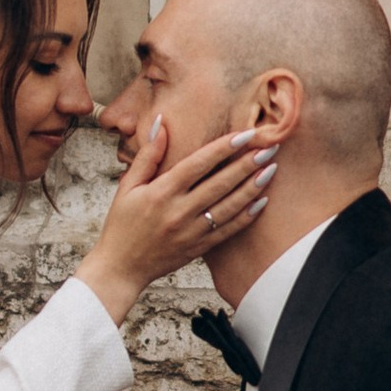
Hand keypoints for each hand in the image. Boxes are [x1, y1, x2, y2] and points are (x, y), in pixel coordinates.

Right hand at [76, 117, 276, 326]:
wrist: (120, 268)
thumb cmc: (121, 225)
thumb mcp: (127, 186)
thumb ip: (147, 155)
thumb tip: (162, 123)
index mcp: (160, 192)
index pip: (198, 164)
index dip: (223, 147)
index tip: (244, 134)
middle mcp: (178, 212)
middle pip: (220, 184)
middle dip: (246, 164)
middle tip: (269, 147)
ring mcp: (190, 232)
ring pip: (228, 207)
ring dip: (252, 187)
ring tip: (271, 169)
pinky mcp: (198, 248)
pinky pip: (228, 231)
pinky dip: (246, 217)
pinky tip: (262, 202)